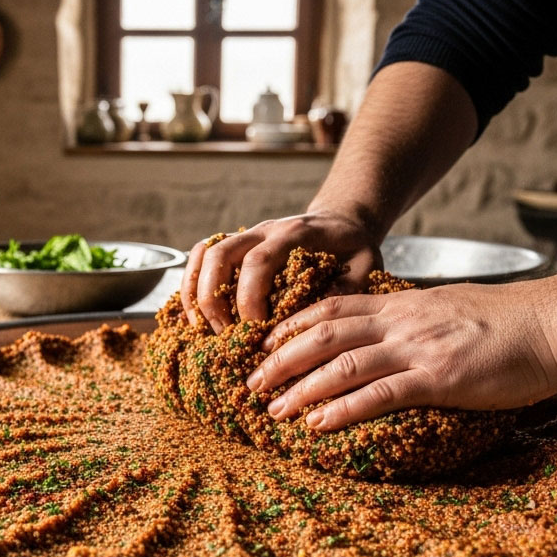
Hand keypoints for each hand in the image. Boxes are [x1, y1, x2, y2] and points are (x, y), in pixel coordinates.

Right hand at [178, 209, 383, 332]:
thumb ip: (347, 288)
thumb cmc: (353, 248)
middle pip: (220, 255)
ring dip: (195, 292)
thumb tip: (315, 320)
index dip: (249, 298)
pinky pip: (201, 257)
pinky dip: (190, 285)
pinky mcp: (236, 246)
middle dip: (213, 298)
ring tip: (203, 330)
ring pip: (204, 253)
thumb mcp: (365, 265)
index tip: (253, 331)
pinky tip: (194, 317)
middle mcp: (264, 231)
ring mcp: (246, 236)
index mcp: (295, 234)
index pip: (259, 262)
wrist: (343, 221)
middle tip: (222, 335)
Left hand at [244, 282, 556, 429]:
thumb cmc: (512, 322)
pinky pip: (379, 394)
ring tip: (272, 410)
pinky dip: (342, 409)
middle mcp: (402, 322)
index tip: (265, 345)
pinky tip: (317, 424)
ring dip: (300, 388)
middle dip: (281, 360)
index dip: (292, 325)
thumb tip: (393, 337)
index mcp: (403, 305)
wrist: (554, 324)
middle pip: (323, 334)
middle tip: (251, 383)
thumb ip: (417, 321)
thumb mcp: (451, 309)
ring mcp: (418, 350)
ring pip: (342, 364)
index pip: (332, 307)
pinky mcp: (438, 380)